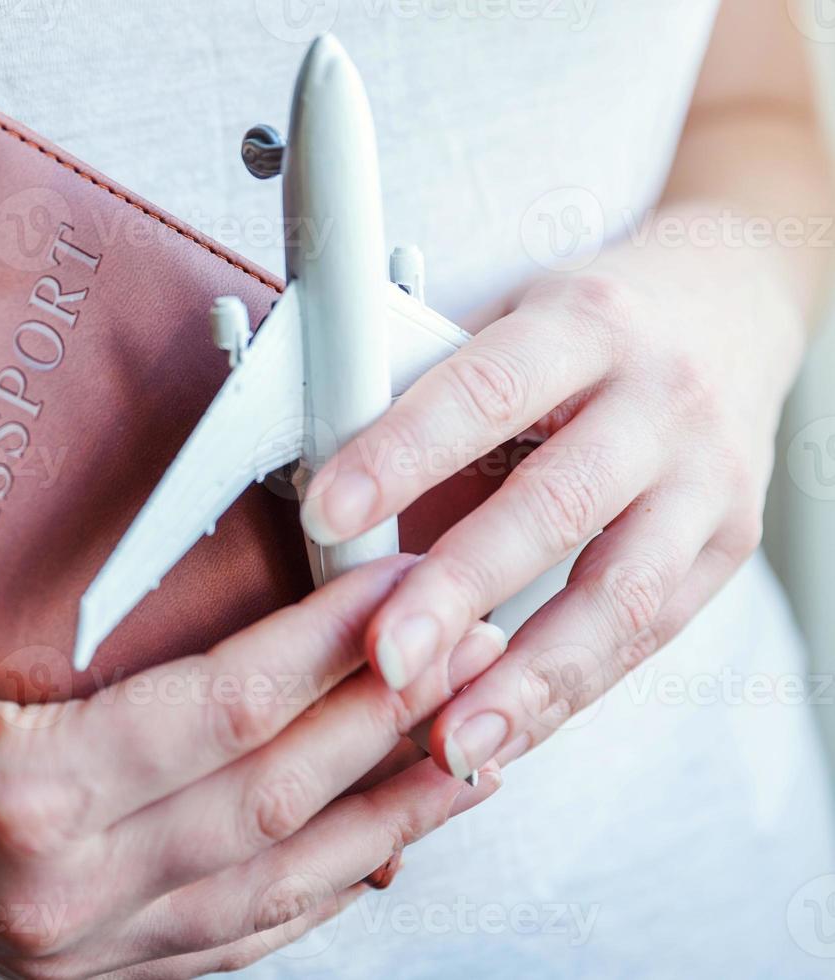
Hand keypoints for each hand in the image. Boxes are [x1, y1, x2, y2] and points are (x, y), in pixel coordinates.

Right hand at [0, 558, 505, 978]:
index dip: (327, 645)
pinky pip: (227, 941)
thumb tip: (244, 577)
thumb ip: (103, 622)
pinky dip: (310, 892)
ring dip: (380, 815)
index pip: (224, 709)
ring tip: (461, 751)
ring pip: (271, 884)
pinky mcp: (72, 969)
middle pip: (268, 797)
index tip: (399, 587)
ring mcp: (67, 945)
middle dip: (384, 718)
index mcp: (19, 780)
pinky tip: (369, 852)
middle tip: (466, 649)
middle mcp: (54, 884)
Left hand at [300, 225, 805, 779]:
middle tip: (386, 657)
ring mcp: (706, 480)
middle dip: (462, 590)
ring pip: (619, 595)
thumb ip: (429, 391)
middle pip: (555, 506)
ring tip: (449, 742)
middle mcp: (659, 401)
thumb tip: (317, 487)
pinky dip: (568, 695)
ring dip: (527, 680)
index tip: (326, 516)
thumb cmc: (584, 324)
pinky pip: (647, 638)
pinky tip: (503, 736)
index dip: (402, 455)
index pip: (484, 392)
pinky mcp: (728, 546)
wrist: (732, 303)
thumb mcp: (510, 318)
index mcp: (584, 325)